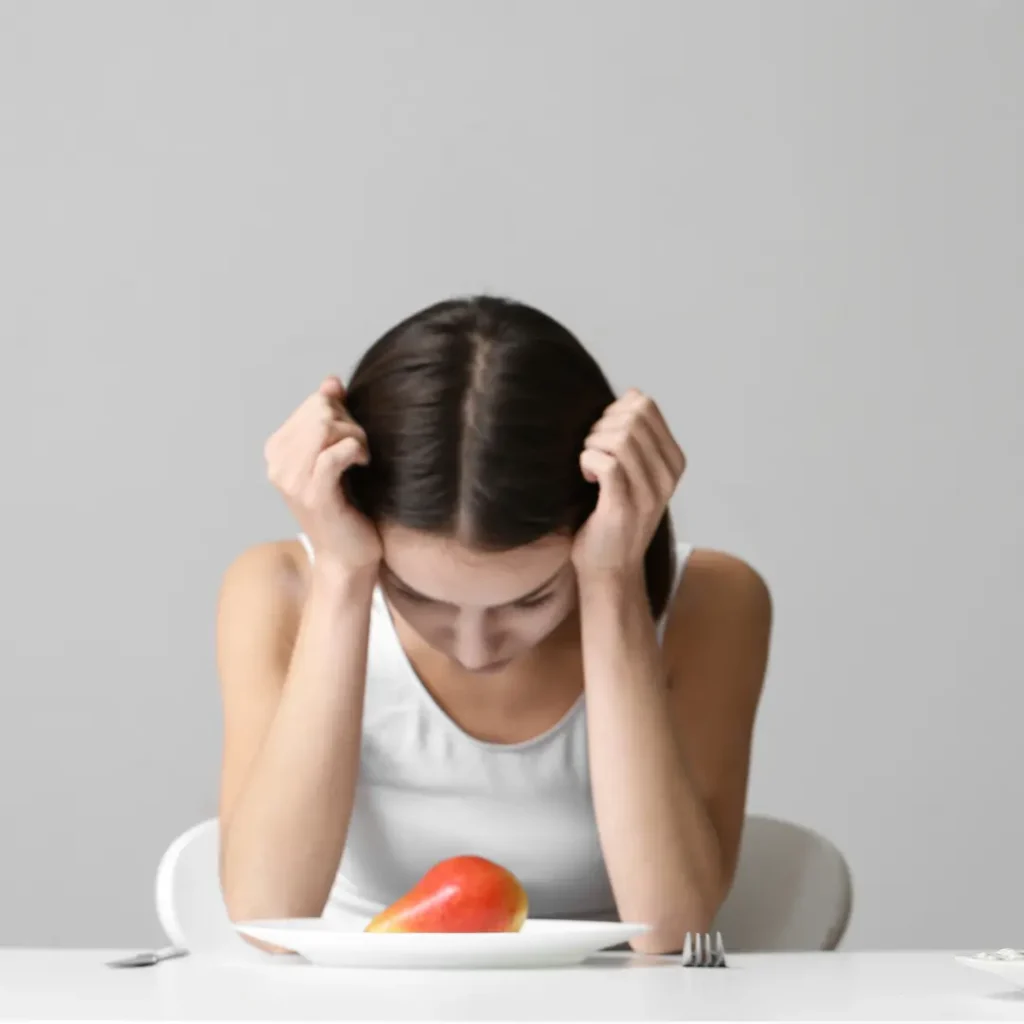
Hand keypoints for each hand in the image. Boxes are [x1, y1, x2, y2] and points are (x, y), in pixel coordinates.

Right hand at [264, 376, 381, 576]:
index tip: (355, 438)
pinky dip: (356, 452)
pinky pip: (335, 453)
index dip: (343, 414)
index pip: (313, 404)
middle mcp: (277, 464)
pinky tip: (363, 464)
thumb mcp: (336, 453)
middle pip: (319, 412)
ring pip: (324, 428)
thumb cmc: (347, 503)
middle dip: (350, 423)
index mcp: (277, 450)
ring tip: (363, 457)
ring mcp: (292, 481)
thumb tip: (331, 381)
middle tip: (362, 448)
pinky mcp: (314, 496)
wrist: (348, 554)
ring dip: (355, 437)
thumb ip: (331, 416)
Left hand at [572, 389, 685, 578]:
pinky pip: (606, 463)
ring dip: (592, 445)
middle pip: (631, 418)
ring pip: (619, 439)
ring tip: (589, 466)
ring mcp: (650, 493)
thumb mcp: (634, 471)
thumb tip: (632, 394)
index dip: (614, 411)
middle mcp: (668, 476)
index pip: (645, 406)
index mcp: (673, 461)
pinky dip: (587, 462)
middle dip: (601, 427)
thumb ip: (635, 435)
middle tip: (591, 452)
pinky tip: (587, 477)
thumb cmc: (612, 515)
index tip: (602, 437)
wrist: (610, 569)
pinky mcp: (624, 508)